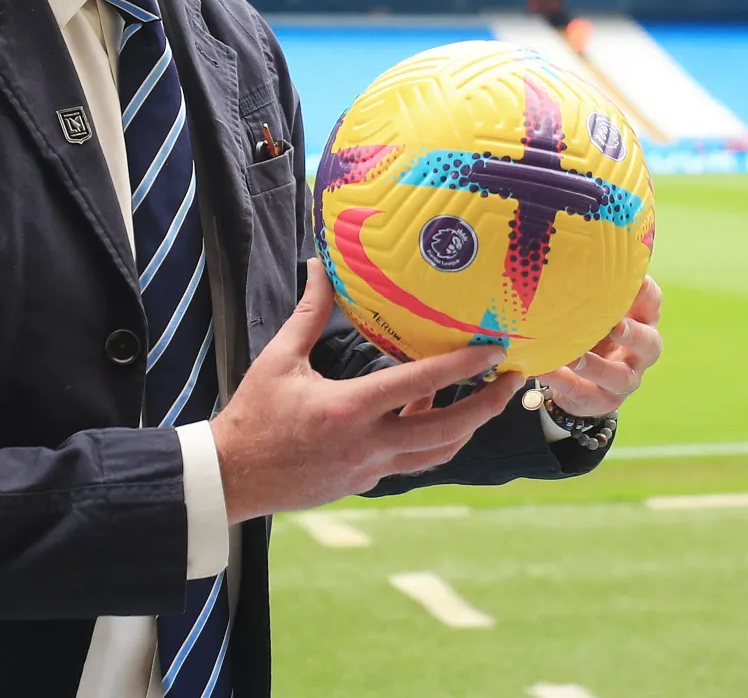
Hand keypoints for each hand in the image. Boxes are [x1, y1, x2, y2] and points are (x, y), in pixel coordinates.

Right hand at [211, 260, 523, 523]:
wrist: (234, 477)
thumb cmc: (254, 413)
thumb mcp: (280, 359)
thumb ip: (308, 313)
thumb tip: (317, 266)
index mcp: (347, 409)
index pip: (418, 385)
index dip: (462, 366)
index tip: (494, 351)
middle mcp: (367, 444)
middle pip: (446, 431)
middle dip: (487, 406)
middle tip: (513, 380)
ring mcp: (369, 469)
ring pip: (436, 453)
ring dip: (464, 425)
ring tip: (480, 396)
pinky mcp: (366, 482)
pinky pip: (411, 461)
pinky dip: (429, 437)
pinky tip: (427, 411)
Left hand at [536, 275, 661, 416]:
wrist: (585, 381)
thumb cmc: (592, 332)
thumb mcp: (597, 310)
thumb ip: (590, 289)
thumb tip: (560, 251)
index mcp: (642, 322)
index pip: (652, 303)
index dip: (645, 292)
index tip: (632, 279)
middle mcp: (640, 352)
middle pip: (650, 343)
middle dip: (635, 335)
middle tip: (616, 326)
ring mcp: (624, 380)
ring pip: (620, 377)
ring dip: (597, 366)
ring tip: (573, 358)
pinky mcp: (600, 400)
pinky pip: (582, 391)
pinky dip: (562, 381)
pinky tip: (542, 369)